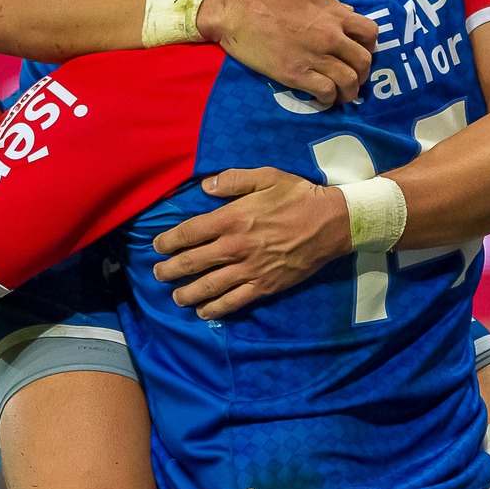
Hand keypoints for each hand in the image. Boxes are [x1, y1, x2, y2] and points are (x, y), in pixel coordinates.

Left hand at [152, 167, 351, 318]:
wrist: (332, 223)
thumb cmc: (298, 196)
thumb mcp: (266, 177)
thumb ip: (233, 180)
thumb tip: (205, 186)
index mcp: (232, 218)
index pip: (190, 233)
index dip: (168, 241)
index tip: (157, 246)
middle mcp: (236, 246)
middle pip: (193, 262)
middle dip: (170, 270)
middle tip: (158, 274)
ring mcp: (250, 269)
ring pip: (209, 286)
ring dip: (187, 293)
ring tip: (175, 296)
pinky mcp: (265, 286)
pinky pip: (234, 301)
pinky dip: (215, 309)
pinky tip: (204, 311)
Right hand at [196, 0, 376, 107]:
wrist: (233, 9)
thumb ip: (327, 1)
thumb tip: (346, 13)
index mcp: (332, 14)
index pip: (369, 33)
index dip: (369, 46)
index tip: (360, 52)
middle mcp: (329, 37)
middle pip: (363, 62)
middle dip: (362, 73)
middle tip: (352, 77)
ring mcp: (314, 57)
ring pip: (348, 81)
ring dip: (348, 92)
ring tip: (341, 95)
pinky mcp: (295, 75)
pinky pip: (325, 92)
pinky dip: (328, 99)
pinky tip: (322, 98)